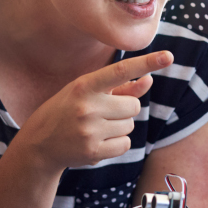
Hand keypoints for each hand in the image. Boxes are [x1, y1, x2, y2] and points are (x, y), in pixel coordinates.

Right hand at [16, 51, 172, 171]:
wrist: (39, 143)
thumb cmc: (67, 110)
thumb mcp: (87, 92)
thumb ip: (120, 87)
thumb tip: (149, 80)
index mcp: (85, 85)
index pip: (121, 70)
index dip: (147, 62)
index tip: (168, 56)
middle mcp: (87, 106)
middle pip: (134, 106)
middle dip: (125, 110)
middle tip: (104, 113)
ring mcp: (89, 131)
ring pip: (130, 126)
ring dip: (120, 127)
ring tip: (96, 127)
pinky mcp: (92, 151)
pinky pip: (125, 144)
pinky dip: (118, 143)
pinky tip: (99, 141)